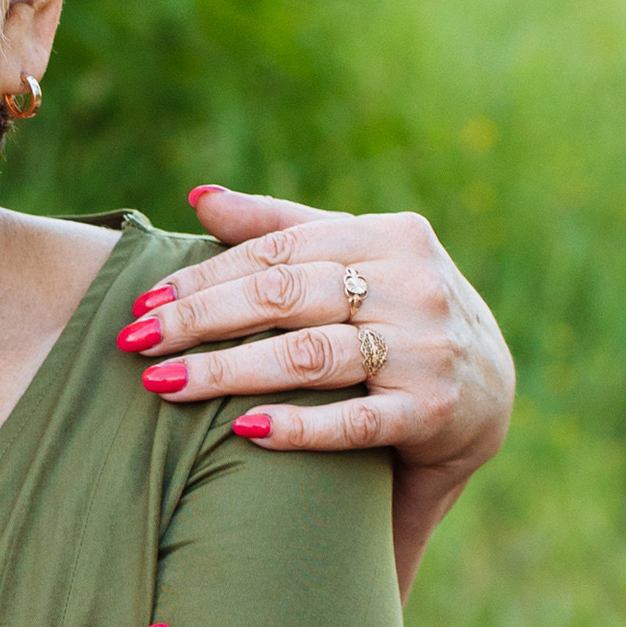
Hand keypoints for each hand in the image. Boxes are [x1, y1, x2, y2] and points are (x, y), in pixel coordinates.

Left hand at [126, 186, 513, 484]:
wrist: (490, 393)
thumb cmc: (399, 315)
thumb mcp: (356, 257)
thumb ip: (281, 226)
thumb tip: (199, 197)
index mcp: (389, 236)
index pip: (279, 251)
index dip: (206, 275)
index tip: (145, 301)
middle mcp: (412, 284)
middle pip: (286, 296)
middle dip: (201, 319)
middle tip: (135, 342)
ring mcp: (425, 349)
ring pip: (311, 356)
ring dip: (228, 371)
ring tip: (164, 386)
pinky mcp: (434, 412)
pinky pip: (354, 422)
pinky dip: (298, 425)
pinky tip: (243, 430)